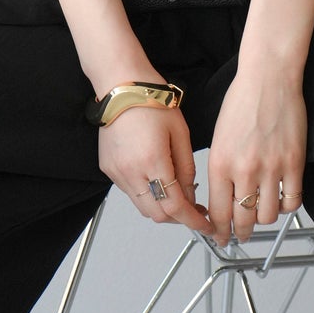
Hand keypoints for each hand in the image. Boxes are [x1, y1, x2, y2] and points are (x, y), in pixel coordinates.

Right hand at [97, 99, 214, 234]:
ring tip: (177, 194)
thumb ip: (187, 169)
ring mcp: (117, 172)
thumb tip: (191, 196)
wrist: (122, 86)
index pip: (175, 207)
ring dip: (162, 207)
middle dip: (178, 217)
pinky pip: (130, 193)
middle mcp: (131, 171)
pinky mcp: (108, 169)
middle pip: (158, 215)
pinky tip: (157, 180)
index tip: (205, 225)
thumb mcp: (180, 133)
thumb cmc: (152, 101)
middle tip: (194, 211)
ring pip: (142, 207)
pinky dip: (146, 194)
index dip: (193, 221)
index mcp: (153, 161)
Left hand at [206, 62, 306, 244]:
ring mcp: (271, 168)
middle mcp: (244, 170)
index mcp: (220, 164)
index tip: (220, 236)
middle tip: (240, 234)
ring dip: (263, 218)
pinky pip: (292, 201)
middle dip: (239, 232)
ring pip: (267, 216)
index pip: (217, 213)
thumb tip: (221, 198)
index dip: (218, 231)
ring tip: (261, 211)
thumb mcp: (218, 138)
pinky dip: (286, 206)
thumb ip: (220, 169)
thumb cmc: (242, 101)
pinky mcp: (294, 163)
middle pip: (242, 220)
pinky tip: (280, 199)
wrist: (269, 78)